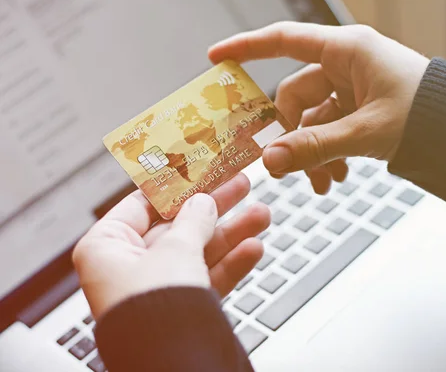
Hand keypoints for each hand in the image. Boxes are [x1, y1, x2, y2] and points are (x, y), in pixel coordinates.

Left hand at [73, 173, 267, 318]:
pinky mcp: (179, 307)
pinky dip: (230, 264)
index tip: (204, 167)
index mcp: (107, 246)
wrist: (172, 366)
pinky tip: (254, 248)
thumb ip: (193, 220)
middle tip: (241, 184)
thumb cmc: (153, 311)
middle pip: (178, 224)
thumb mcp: (176, 250)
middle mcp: (128, 266)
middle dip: (215, 206)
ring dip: (232, 233)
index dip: (178, 184)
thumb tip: (204, 201)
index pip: (144, 203)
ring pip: (199, 250)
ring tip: (262, 214)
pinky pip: (206, 277)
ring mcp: (156, 288)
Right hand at [209, 22, 429, 193]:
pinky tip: (338, 176)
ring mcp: (355, 87)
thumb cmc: (429, 115)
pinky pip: (332, 129)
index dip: (247, 47)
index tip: (216, 59)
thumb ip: (316, 147)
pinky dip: (329, 153)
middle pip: (296, 95)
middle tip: (287, 170)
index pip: (286, 40)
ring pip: (313, 119)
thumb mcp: (367, 131)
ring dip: (312, 153)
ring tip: (324, 185)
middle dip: (291, 135)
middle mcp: (348, 64)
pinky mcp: (363, 108)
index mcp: (348, 50)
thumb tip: (271, 162)